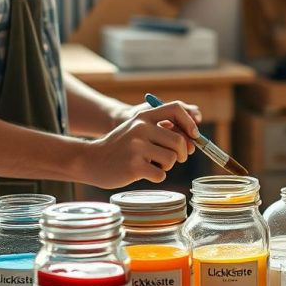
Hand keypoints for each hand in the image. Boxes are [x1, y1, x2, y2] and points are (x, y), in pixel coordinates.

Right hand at [85, 102, 199, 188]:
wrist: (91, 160)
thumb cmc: (120, 148)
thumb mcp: (137, 130)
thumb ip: (161, 131)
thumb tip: (193, 141)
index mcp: (143, 116)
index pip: (176, 109)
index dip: (189, 122)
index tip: (194, 135)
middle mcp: (141, 128)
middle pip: (179, 141)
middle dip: (181, 154)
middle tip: (174, 159)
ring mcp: (137, 147)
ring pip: (171, 159)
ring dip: (166, 166)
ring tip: (152, 164)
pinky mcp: (134, 166)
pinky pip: (161, 174)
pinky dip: (156, 176)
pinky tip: (143, 173)